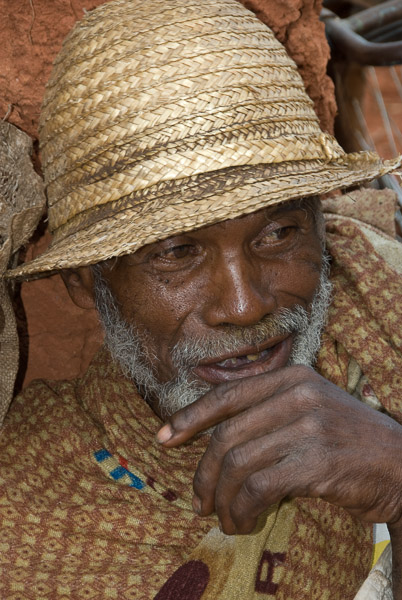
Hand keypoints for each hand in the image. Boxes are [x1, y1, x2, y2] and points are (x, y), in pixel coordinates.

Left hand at [157, 365, 401, 534]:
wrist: (401, 465)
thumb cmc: (347, 441)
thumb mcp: (309, 410)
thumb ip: (266, 414)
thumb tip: (211, 440)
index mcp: (290, 377)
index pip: (226, 395)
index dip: (189, 417)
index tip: (163, 439)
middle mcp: (297, 394)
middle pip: (226, 436)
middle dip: (203, 475)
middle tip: (199, 502)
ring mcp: (308, 426)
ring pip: (237, 464)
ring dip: (222, 500)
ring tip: (224, 519)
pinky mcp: (316, 462)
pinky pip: (258, 488)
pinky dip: (242, 510)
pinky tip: (245, 523)